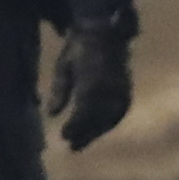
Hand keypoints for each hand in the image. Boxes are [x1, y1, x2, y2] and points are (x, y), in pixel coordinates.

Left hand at [47, 25, 133, 151]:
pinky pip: (119, 112)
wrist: (105, 32)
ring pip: (110, 117)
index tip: (64, 136)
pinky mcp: (127, 89)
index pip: (85, 108)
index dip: (75, 125)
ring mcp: (121, 87)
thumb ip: (59, 90)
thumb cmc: (78, 49)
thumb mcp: (64, 66)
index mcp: (93, 77)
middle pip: (99, 116)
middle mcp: (110, 84)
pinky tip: (96, 132)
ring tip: (80, 144)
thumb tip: (51, 115)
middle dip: (85, 133)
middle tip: (71, 147)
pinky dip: (108, 124)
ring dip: (96, 132)